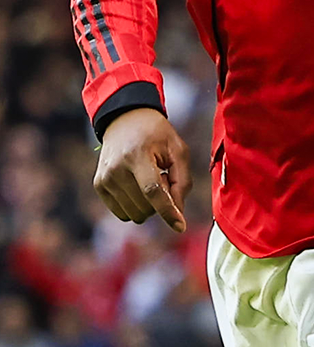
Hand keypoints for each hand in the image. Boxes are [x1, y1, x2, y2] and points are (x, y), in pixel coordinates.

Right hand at [94, 108, 191, 233]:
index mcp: (138, 155)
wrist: (126, 119)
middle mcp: (116, 169)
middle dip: (161, 200)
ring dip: (148, 204)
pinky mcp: (99, 186)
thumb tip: (178, 213)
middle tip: (162, 175)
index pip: (152, 191)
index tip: (180, 226)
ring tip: (149, 178)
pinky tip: (137, 184)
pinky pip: (123, 213)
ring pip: (134, 214)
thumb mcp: (177, 149)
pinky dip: (136, 205)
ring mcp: (104, 178)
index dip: (168, 211)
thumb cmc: (157, 135)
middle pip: (145, 207)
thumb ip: (182, 181)